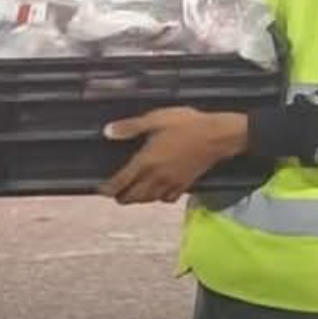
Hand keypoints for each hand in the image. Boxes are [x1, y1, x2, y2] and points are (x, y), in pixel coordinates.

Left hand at [99, 108, 248, 204]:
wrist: (217, 135)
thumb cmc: (186, 124)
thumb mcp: (156, 119)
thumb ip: (131, 127)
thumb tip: (107, 132)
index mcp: (146, 161)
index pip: (120, 182)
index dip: (107, 189)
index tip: (100, 190)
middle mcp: (156, 177)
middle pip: (133, 197)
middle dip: (121, 197)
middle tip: (115, 191)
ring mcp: (171, 183)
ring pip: (149, 200)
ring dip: (138, 199)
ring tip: (133, 192)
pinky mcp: (184, 185)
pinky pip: (167, 199)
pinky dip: (158, 198)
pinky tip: (158, 191)